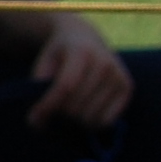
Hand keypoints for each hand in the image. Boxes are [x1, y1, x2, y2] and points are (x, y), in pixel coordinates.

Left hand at [25, 14, 130, 129]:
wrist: (85, 38)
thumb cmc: (60, 55)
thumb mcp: (44, 63)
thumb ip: (39, 89)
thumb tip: (37, 122)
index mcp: (82, 52)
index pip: (65, 87)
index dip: (48, 106)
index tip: (33, 119)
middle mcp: (105, 63)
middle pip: (76, 106)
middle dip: (58, 114)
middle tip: (49, 112)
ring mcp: (119, 75)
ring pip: (90, 118)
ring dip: (74, 121)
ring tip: (67, 110)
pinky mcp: (127, 88)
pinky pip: (106, 121)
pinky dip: (92, 123)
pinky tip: (85, 111)